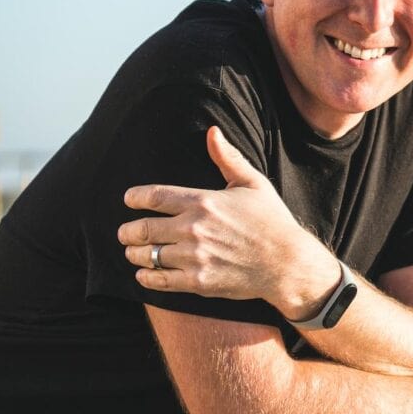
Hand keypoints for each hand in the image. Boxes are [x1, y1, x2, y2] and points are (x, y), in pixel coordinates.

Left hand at [118, 126, 339, 319]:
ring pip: (146, 255)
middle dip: (127, 231)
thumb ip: (228, 158)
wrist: (287, 263)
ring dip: (133, 254)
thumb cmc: (272, 221)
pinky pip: (159, 280)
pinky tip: (145, 273)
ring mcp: (194, 257)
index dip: (135, 198)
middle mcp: (194, 228)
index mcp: (204, 201)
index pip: (153, 197)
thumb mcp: (253, 184)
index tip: (129, 200)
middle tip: (125, 232)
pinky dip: (146, 277)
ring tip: (133, 252)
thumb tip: (212, 131)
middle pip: (141, 229)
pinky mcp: (198, 281)